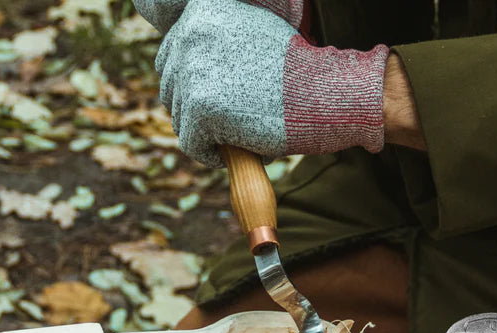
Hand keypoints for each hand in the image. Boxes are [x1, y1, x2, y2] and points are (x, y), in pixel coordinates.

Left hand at [156, 0, 388, 166]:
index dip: (192, 85)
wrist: (326, 91)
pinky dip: (212, 153)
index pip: (169, 57)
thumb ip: (216, 43)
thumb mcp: (252, 35)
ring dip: (207, 131)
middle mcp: (192, 34)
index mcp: (203, 11)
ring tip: (242, 129)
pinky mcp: (200, 107)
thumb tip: (182, 66)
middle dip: (195, 109)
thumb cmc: (297, 72)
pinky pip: (191, 143)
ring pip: (180, 118)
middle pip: (169, 88)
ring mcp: (193, 71)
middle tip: (232, 118)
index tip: (219, 98)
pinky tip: (240, 145)